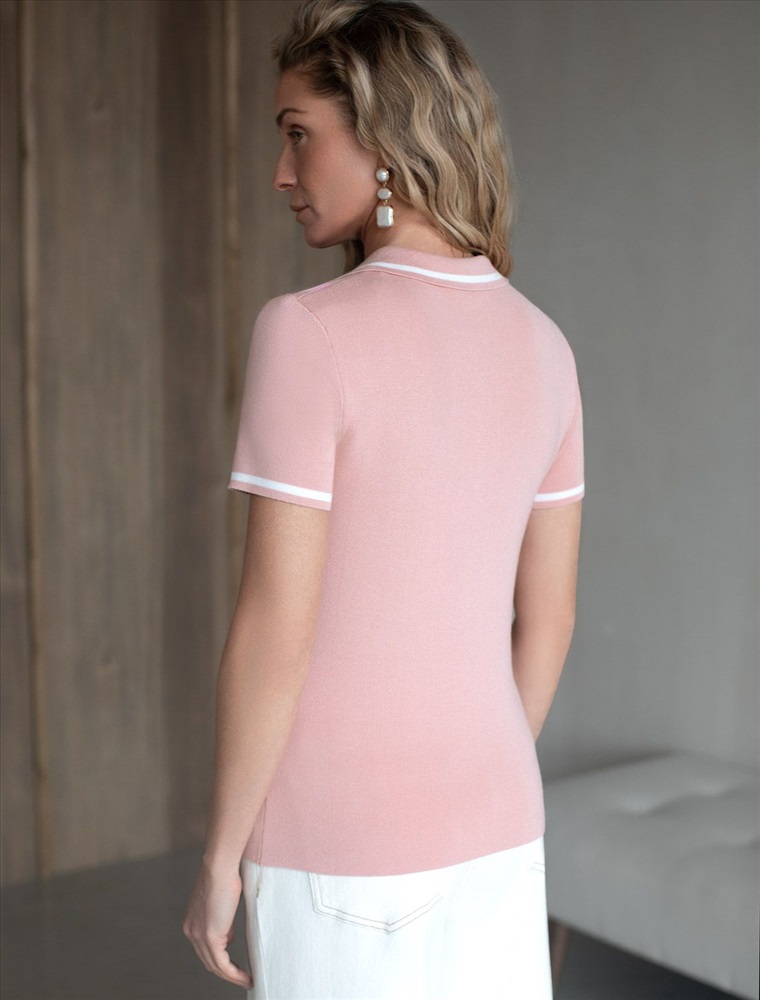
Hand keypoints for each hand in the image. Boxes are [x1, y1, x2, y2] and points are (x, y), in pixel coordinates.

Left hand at [182, 858, 253, 989]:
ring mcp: (198, 936)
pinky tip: (246, 977)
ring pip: (215, 966)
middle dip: (226, 972)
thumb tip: (229, 935)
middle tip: (243, 977)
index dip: (220, 959)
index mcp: (191, 923)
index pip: (204, 949)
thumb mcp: (222, 901)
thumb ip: (223, 919)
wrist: (219, 866)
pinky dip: (234, 974)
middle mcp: (191, 932)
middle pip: (208, 961)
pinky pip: (222, 965)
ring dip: (232, 977)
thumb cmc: (224, 874)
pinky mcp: (210, 937)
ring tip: (247, 980)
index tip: (234, 964)